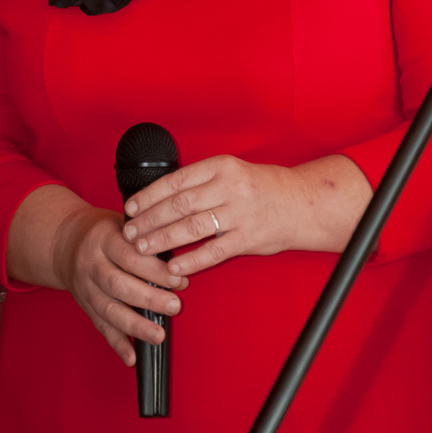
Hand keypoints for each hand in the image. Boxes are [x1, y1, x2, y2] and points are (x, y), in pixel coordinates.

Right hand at [50, 206, 189, 365]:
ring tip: (159, 336)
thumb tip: (179, 255)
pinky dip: (117, 344)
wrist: (65, 243)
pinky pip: (101, 327)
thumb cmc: (106, 232)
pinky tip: (132, 357)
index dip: (154, 269)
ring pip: (109, 310)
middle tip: (174, 306)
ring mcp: (86, 288)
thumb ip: (146, 237)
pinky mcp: (86, 307)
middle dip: (148, 298)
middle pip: (118, 284)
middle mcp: (91, 265)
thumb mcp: (123, 224)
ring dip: (135, 326)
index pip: (129, 255)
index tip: (178, 278)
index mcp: (103, 239)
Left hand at [122, 153, 370, 277]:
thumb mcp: (232, 172)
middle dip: (149, 220)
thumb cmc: (263, 188)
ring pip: (192, 226)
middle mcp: (229, 187)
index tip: (130, 208)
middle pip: (179, 204)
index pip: (176, 180)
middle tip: (130, 233)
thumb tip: (162, 197)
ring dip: (163, 238)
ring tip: (143, 248)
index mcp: (221, 167)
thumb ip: (202, 182)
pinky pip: (214, 250)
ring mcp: (240, 212)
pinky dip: (191, 259)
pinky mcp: (248, 237)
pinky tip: (174, 265)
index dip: (149, 195)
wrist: (302, 202)